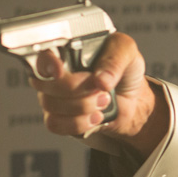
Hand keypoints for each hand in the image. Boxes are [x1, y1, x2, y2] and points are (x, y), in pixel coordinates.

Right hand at [30, 32, 168, 157]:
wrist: (134, 99)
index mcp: (67, 52)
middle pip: (45, 83)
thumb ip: (115, 60)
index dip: (47, 63)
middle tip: (101, 87)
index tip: (60, 71)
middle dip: (77, 88)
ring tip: (104, 100)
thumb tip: (100, 80)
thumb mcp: (126, 52)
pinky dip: (79, 123)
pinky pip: (56, 124)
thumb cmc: (125, 70)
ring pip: (51, 105)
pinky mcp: (59, 119)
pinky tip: (96, 117)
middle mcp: (55, 75)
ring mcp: (54, 97)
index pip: (43, 55)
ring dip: (83, 106)